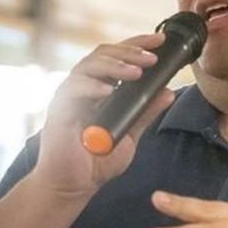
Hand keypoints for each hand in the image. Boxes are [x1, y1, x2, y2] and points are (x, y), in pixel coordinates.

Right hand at [29, 34, 175, 199]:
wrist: (73, 186)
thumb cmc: (97, 161)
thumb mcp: (131, 135)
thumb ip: (146, 113)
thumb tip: (168, 92)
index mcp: (101, 87)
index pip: (118, 56)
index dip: (138, 45)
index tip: (160, 41)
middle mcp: (85, 86)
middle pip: (104, 53)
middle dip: (130, 51)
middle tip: (152, 58)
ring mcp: (70, 95)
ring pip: (89, 65)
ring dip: (115, 65)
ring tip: (136, 72)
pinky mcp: (59, 109)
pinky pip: (72, 88)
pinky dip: (91, 86)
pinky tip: (108, 90)